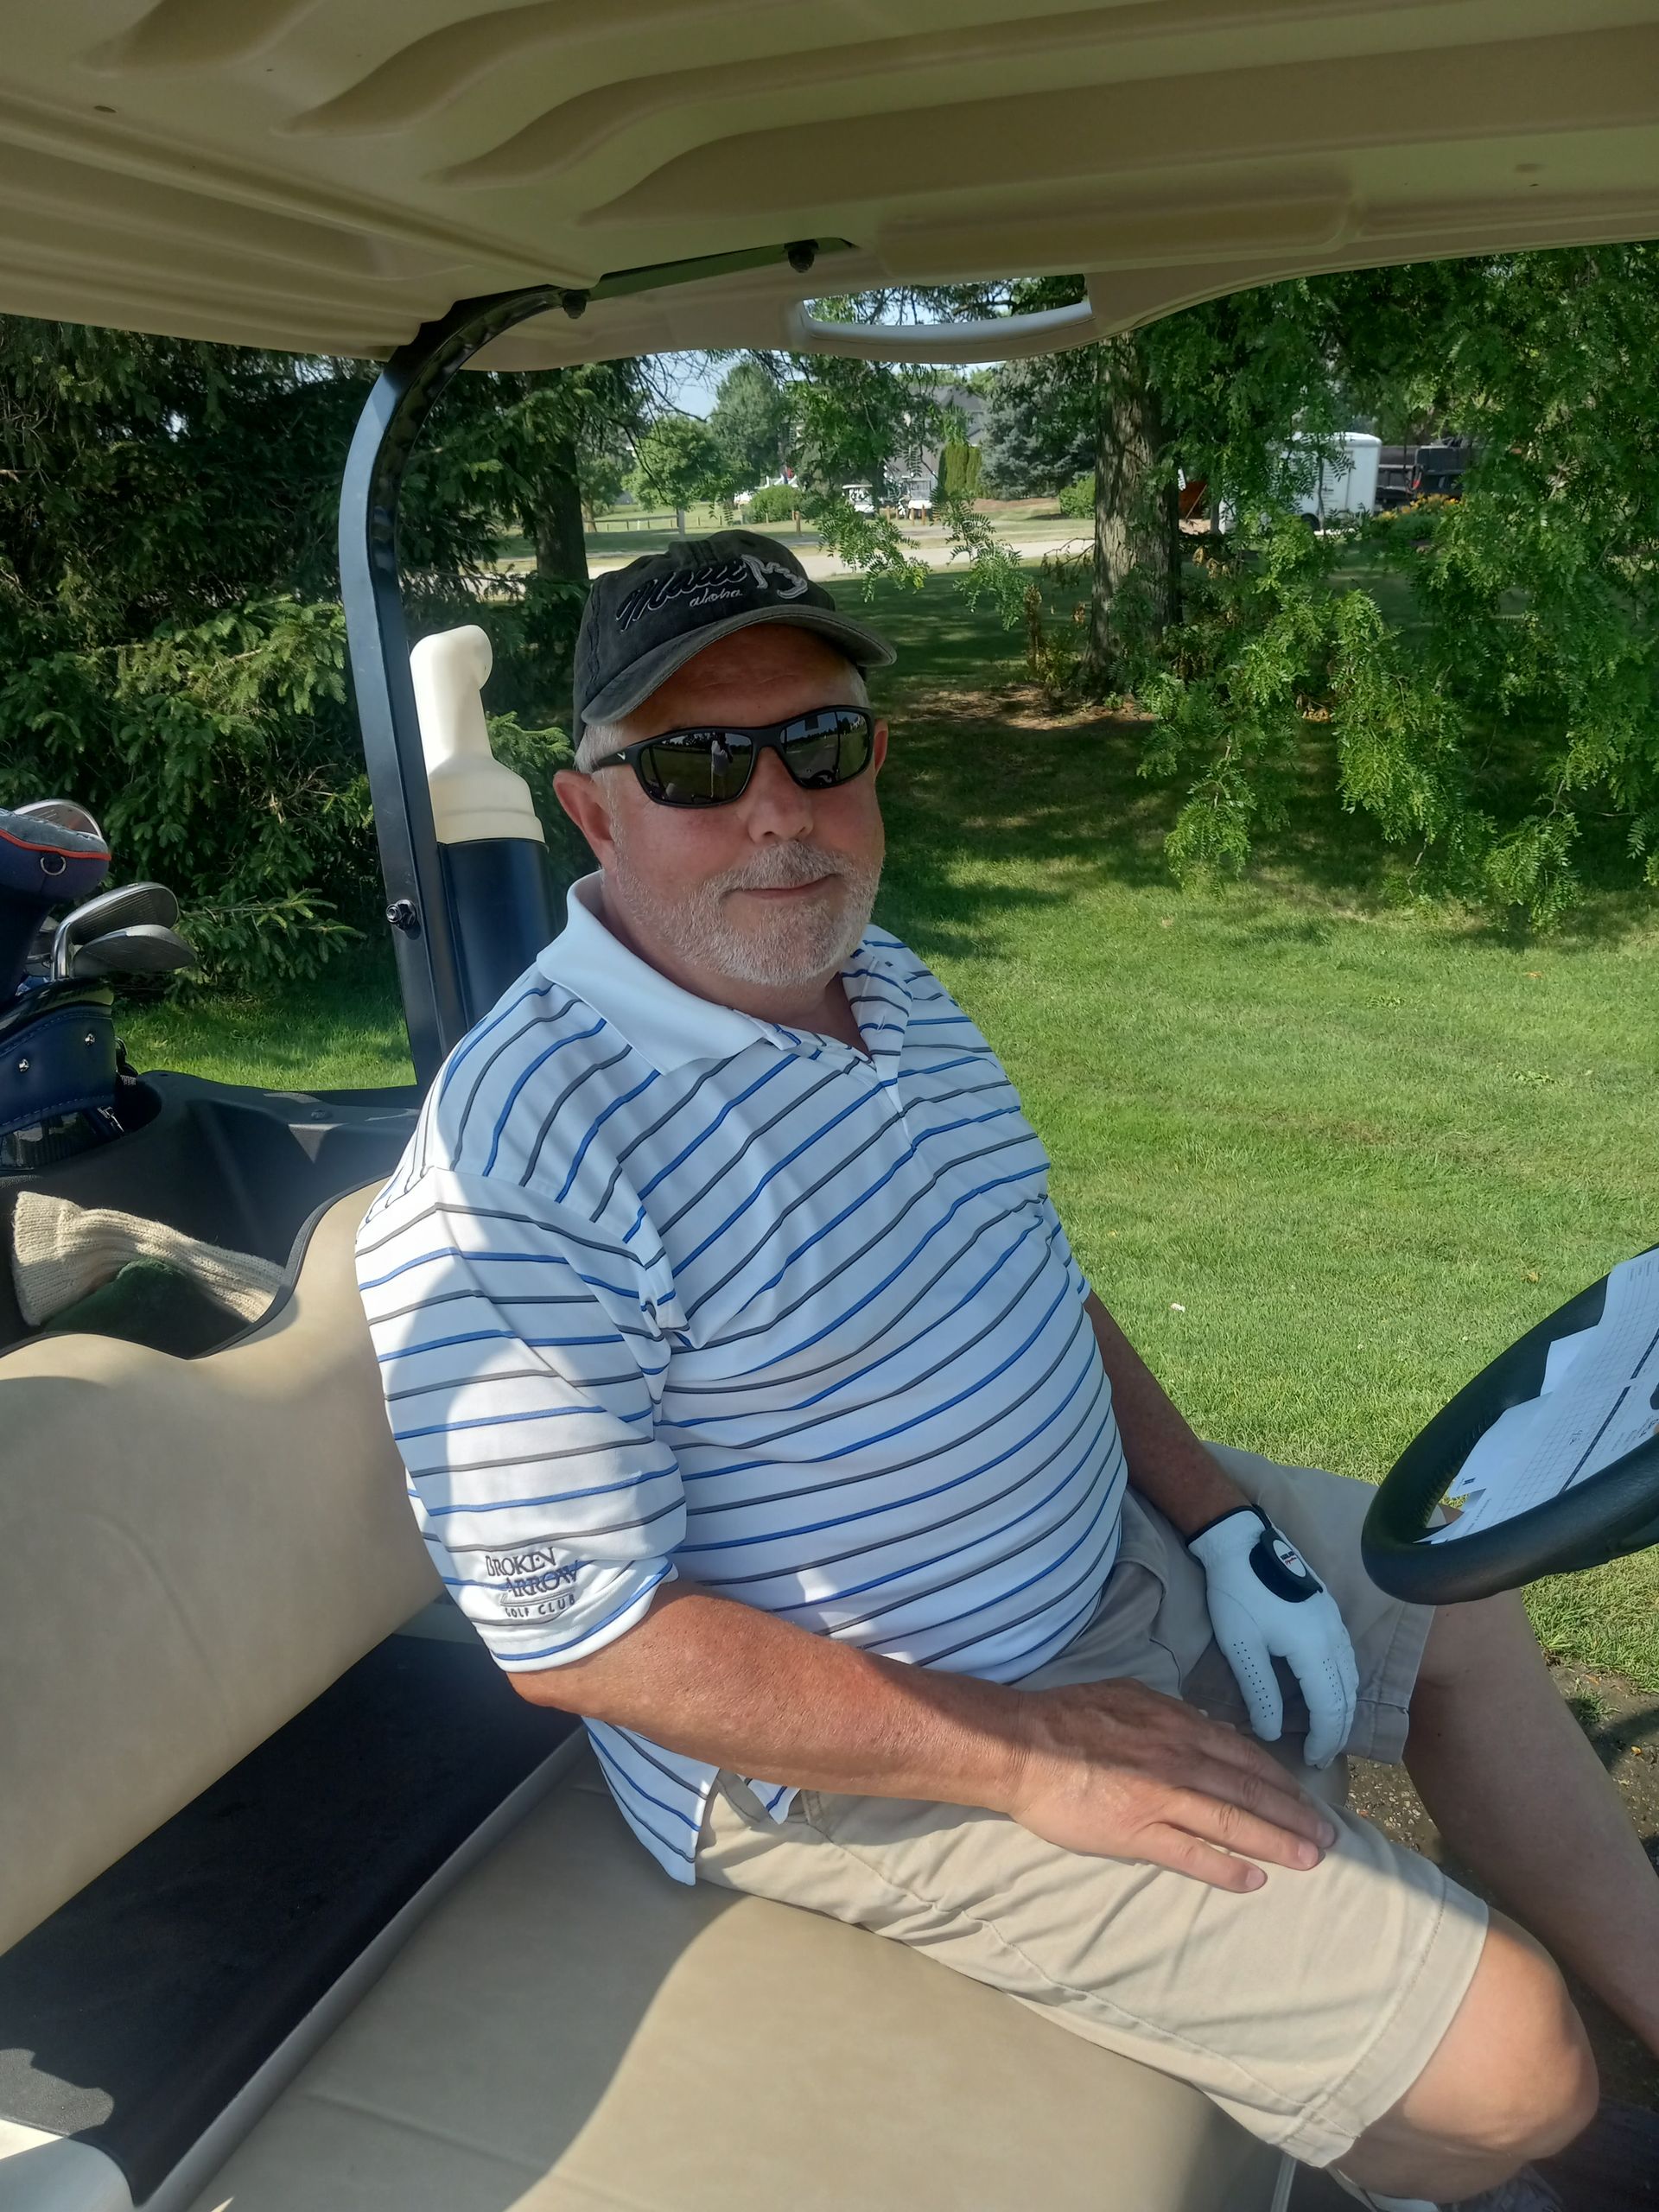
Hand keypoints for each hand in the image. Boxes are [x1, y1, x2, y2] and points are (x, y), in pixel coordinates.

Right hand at [1003, 1676, 1339, 1892]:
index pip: (1244, 1755)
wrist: (1022, 1745)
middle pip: (1250, 1789)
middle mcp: (1179, 1759)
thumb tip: (1202, 1727)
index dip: (1280, 1780)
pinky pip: (1192, 1854)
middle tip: (1328, 1837)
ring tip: (1309, 1860)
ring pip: (1232, 1820)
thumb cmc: (1068, 1716)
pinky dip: (1226, 1867)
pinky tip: (1254, 1880)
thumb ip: (1168, 1715)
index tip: (1305, 1798)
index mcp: (1177, 1726)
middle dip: (1295, 1815)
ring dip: (1277, 1842)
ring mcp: (1161, 1797)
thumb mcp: (1128, 1696)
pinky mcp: (1137, 1832)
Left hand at [1188, 1506, 1358, 1768]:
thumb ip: (1260, 1692)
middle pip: (1348, 1695)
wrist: (1240, 1541)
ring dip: (1343, 1707)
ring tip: (1327, 1730)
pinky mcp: (1329, 1611)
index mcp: (1314, 1648)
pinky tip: (1327, 1691)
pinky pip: (1346, 1658)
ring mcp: (1335, 1621)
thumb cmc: (1237, 1594)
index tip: (1314, 1762)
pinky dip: (1342, 1684)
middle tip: (1324, 1755)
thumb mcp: (1241, 1647)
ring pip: (1351, 1676)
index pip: (1330, 1708)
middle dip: (1338, 1729)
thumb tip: (1273, 1733)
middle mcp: (1334, 1636)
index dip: (1325, 1739)